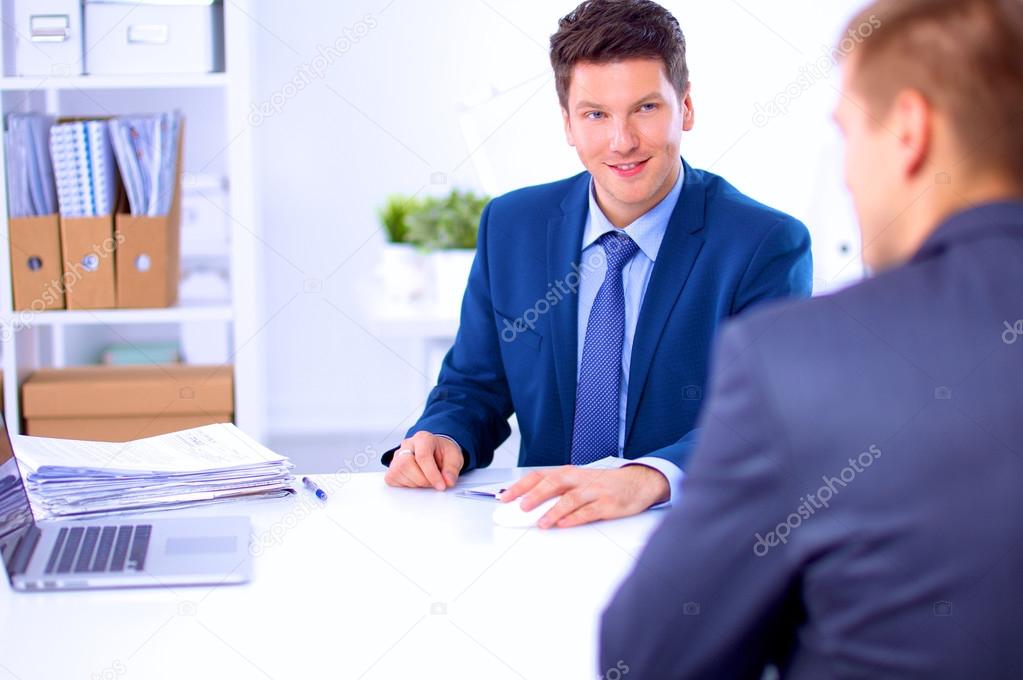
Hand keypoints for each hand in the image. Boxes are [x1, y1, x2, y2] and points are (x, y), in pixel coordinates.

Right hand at [383, 431, 463, 490]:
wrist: (435, 451)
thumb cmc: (442, 453)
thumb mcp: (454, 457)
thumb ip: (452, 469)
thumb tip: (448, 481)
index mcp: (423, 438)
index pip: (422, 455)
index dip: (432, 474)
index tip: (441, 485)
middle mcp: (407, 445)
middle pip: (406, 464)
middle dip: (422, 479)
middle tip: (434, 483)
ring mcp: (397, 456)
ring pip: (398, 472)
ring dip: (415, 484)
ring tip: (426, 480)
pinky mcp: (392, 468)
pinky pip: (392, 479)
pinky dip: (406, 485)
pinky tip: (416, 481)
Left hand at [499, 464, 669, 528]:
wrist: (639, 482)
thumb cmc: (604, 484)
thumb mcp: (579, 482)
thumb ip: (557, 492)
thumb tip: (528, 504)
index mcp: (569, 473)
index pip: (540, 475)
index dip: (521, 486)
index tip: (505, 496)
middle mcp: (580, 479)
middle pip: (553, 483)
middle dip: (535, 495)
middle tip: (521, 507)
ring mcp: (595, 491)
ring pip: (570, 499)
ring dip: (553, 511)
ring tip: (541, 522)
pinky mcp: (608, 504)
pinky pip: (589, 511)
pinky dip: (575, 518)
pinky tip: (565, 524)